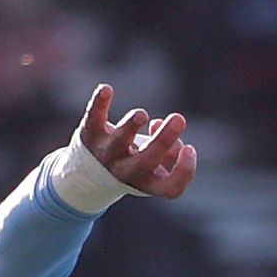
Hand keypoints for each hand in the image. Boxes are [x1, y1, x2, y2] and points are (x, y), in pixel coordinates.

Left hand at [75, 84, 198, 199]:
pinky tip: (106, 89)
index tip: (190, 149)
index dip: (184, 171)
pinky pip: (93, 117)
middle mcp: (124, 171)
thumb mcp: (155, 163)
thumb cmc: (133, 163)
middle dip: (164, 140)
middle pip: (145, 162)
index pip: (168, 187)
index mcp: (145, 181)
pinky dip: (99, 103)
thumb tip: (158, 126)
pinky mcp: (90, 133)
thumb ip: (169, 149)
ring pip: (118, 142)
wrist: (86, 173)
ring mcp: (105, 152)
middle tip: (179, 118)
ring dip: (130, 127)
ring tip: (141, 115)